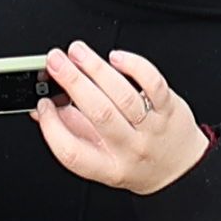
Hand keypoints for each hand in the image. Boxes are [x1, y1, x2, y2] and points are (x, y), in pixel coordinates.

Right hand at [33, 46, 213, 197]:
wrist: (179, 169)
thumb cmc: (136, 160)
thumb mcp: (101, 158)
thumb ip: (71, 132)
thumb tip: (42, 109)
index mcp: (107, 167)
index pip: (72, 152)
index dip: (52, 127)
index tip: (42, 103)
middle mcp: (130, 149)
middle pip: (99, 114)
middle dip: (73, 82)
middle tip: (55, 61)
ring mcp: (152, 129)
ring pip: (123, 95)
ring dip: (96, 68)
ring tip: (77, 52)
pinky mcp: (169, 109)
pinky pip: (153, 83)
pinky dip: (134, 66)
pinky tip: (116, 57)